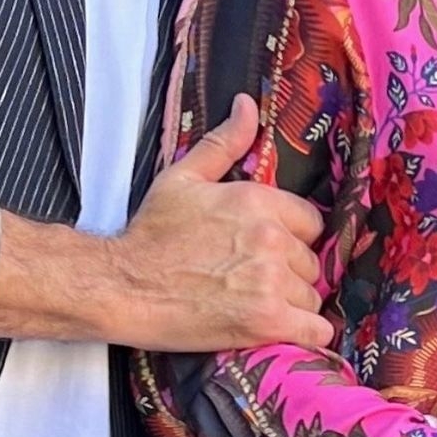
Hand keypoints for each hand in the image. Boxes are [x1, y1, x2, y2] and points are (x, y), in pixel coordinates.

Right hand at [106, 92, 333, 351]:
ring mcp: (270, 281)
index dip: (294, 236)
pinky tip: (293, 331)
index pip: (311, 221)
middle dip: (292, 270)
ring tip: (261, 305)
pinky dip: (308, 333)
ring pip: (311, 293)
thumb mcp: (186, 176)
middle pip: (311, 259)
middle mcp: (272, 237)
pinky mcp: (264, 321)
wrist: (122, 287)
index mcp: (259, 200)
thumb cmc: (151, 232)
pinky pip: (314, 330)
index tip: (272, 249)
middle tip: (259, 280)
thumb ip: (226, 141)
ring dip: (294, 302)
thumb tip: (249, 103)